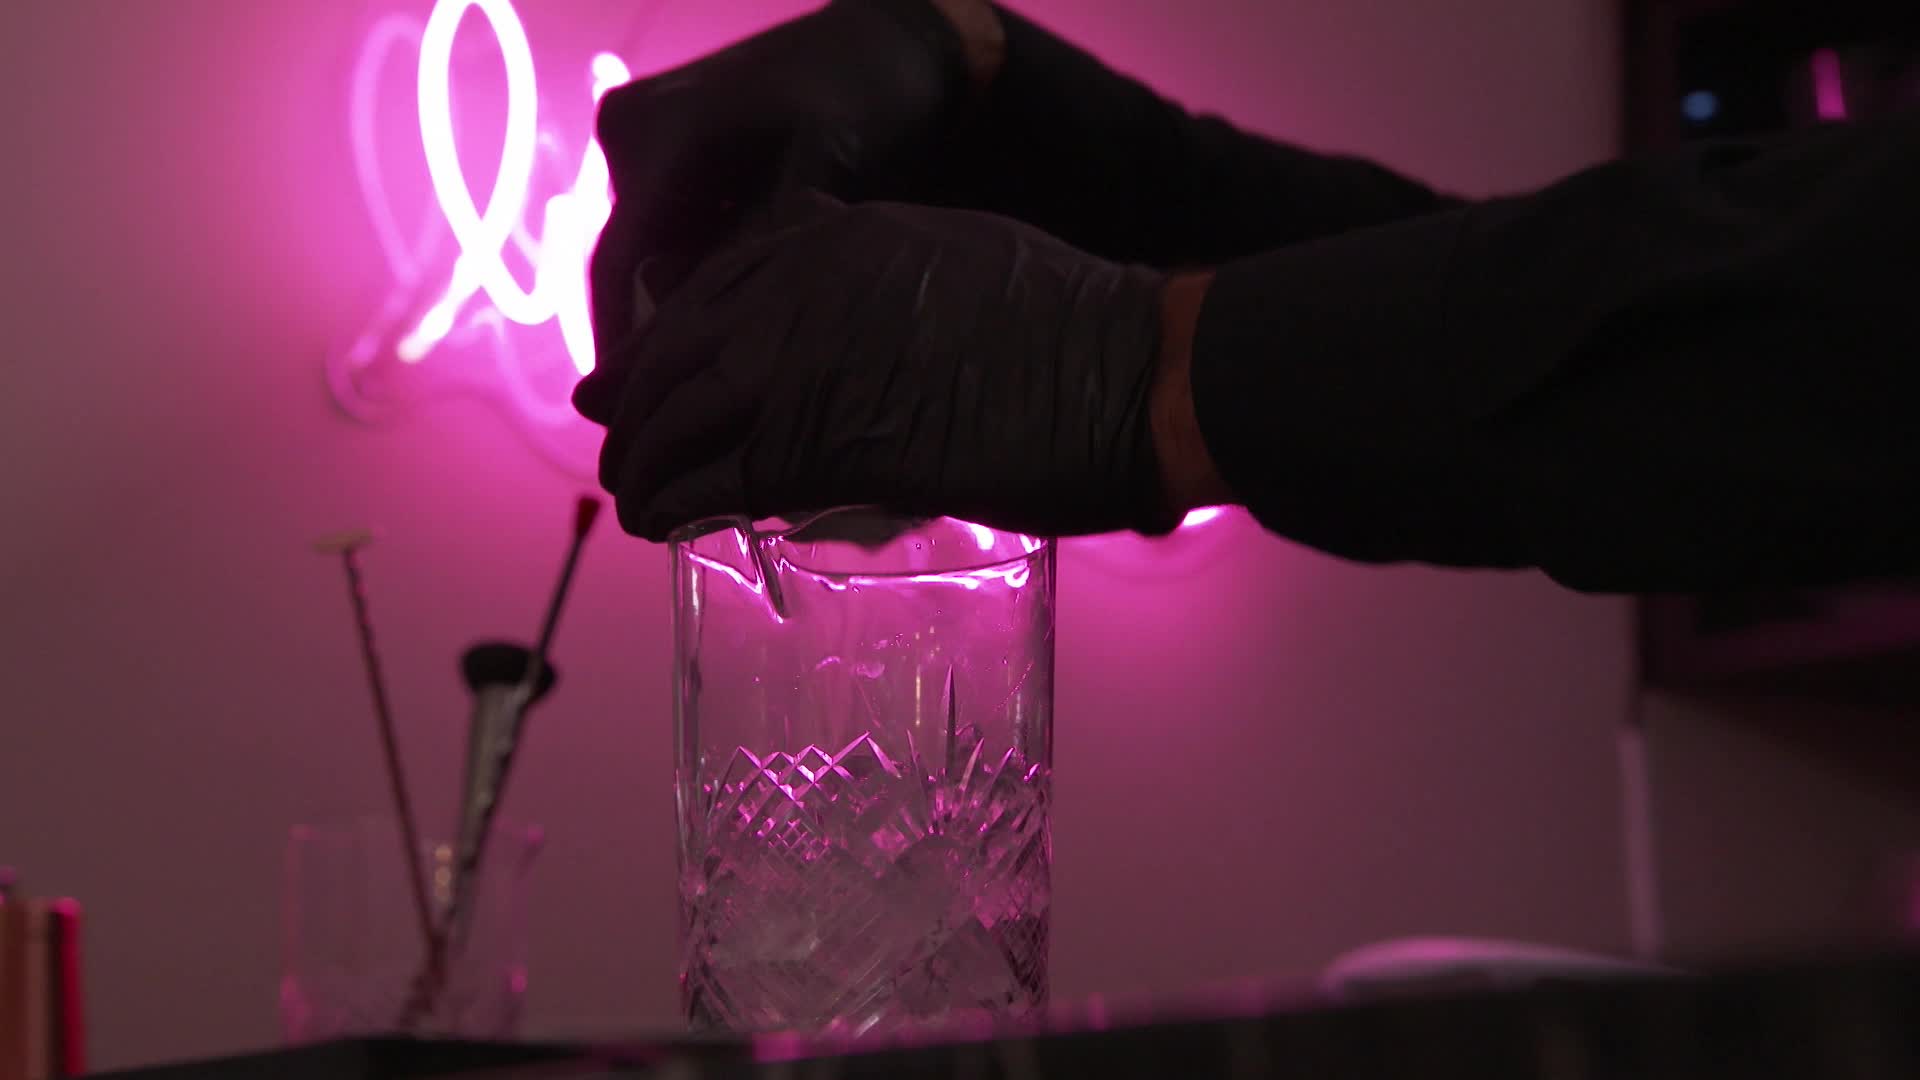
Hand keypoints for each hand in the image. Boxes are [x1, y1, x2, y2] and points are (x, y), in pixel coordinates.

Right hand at [575, 0, 1002, 424]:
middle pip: (630, 267)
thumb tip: (707, 342)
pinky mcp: (673, 157)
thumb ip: (759, 250)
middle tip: (674, 428)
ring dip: (680, 318)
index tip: (637, 423)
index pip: (619, 266)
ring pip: (653, 257)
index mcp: (658, 134)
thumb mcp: (819, 174)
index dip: (624, 352)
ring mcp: (648, 141)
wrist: (891, 44)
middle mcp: (633, 133)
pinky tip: (734, 336)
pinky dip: (701, 281)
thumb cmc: (867, 98)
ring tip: (707, 396)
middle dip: (651, 346)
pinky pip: (675, 234)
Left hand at [592, 194, 1184, 541]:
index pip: (715, 285)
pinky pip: (720, 474)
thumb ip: (886, 296)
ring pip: (684, 412)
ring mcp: (814, 358)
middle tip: (624, 451)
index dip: (664, 341)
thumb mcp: (963, 268)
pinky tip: (660, 524)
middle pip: (681, 348)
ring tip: (636, 499)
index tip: (636, 380)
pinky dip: (676, 501)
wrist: (1141, 373)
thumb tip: (850, 349)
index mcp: (844, 238)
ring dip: (646, 462)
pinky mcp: (833, 441)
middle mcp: (809, 286)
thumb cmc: (1080, 335)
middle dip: (641, 406)